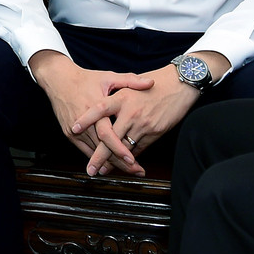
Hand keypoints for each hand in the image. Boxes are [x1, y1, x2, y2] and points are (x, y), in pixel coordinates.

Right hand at [30, 52, 153, 172]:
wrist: (58, 79)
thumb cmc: (85, 79)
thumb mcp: (108, 77)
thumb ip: (130, 81)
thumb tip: (151, 83)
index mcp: (94, 109)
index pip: (107, 134)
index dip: (120, 149)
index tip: (133, 160)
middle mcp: (83, 122)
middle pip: (102, 148)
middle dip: (120, 162)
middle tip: (136, 171)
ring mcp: (74, 129)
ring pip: (94, 152)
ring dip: (110, 163)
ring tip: (128, 170)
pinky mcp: (69, 133)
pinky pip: (84, 150)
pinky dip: (97, 158)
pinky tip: (109, 166)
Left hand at [72, 63, 200, 175]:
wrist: (179, 84)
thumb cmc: (153, 83)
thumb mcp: (129, 84)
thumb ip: (114, 98)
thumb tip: (96, 110)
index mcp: (121, 98)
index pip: (99, 109)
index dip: (86, 119)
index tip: (74, 128)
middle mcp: (130, 112)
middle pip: (111, 137)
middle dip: (100, 155)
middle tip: (91, 168)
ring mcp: (143, 124)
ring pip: (125, 147)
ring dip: (115, 160)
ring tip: (103, 170)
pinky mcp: (155, 132)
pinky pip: (139, 148)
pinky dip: (130, 156)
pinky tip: (122, 163)